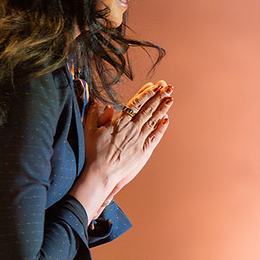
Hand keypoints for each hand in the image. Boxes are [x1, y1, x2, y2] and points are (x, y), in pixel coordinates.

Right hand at [70, 81, 172, 218]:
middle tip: (168, 86)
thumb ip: (93, 114)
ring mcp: (139, 140)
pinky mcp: (143, 151)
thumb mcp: (89, 130)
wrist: (100, 173)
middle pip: (148, 109)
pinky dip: (161, 128)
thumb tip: (95, 101)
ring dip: (162, 108)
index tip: (154, 85)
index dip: (146, 93)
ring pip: (153, 120)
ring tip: (170, 97)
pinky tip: (167, 120)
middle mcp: (132, 128)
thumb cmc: (93, 153)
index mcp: (120, 122)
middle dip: (159, 96)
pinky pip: (154, 137)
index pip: (136, 103)